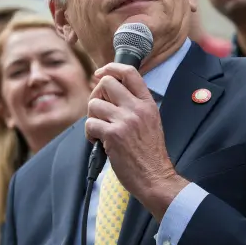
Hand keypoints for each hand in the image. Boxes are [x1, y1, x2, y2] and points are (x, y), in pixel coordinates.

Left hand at [84, 63, 188, 219]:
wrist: (155, 177)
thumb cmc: (150, 153)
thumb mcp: (151, 121)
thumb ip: (135, 105)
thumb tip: (110, 93)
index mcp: (148, 103)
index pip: (129, 72)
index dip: (110, 68)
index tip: (100, 73)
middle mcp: (137, 108)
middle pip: (106, 83)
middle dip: (97, 95)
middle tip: (99, 110)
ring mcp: (125, 120)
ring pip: (94, 104)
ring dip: (92, 118)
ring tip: (100, 130)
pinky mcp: (113, 135)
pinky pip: (90, 124)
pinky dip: (90, 134)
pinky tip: (99, 142)